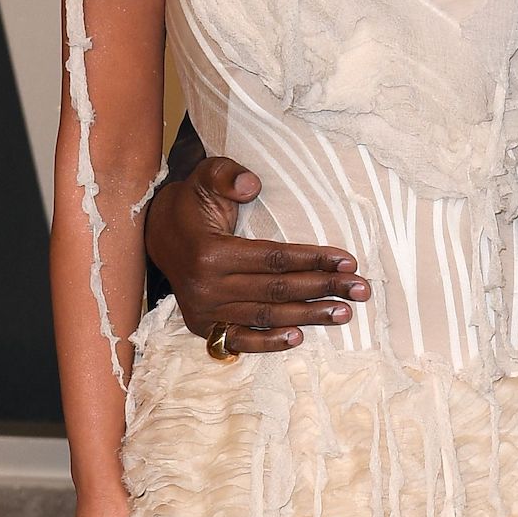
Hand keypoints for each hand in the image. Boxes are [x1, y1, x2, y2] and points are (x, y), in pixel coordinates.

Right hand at [144, 156, 369, 351]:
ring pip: (266, 315)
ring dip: (308, 316)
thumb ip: (226, 174)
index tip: (348, 260)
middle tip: (361, 289)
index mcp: (211, 252)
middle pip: (277, 289)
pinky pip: (239, 339)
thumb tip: (251, 183)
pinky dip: (268, 342)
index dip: (313, 259)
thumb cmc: (192, 202)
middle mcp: (207, 287)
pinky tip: (299, 337)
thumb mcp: (205, 176)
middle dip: (324, 288)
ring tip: (345, 312)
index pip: (274, 258)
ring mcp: (204, 311)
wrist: (156, 233)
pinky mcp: (202, 325)